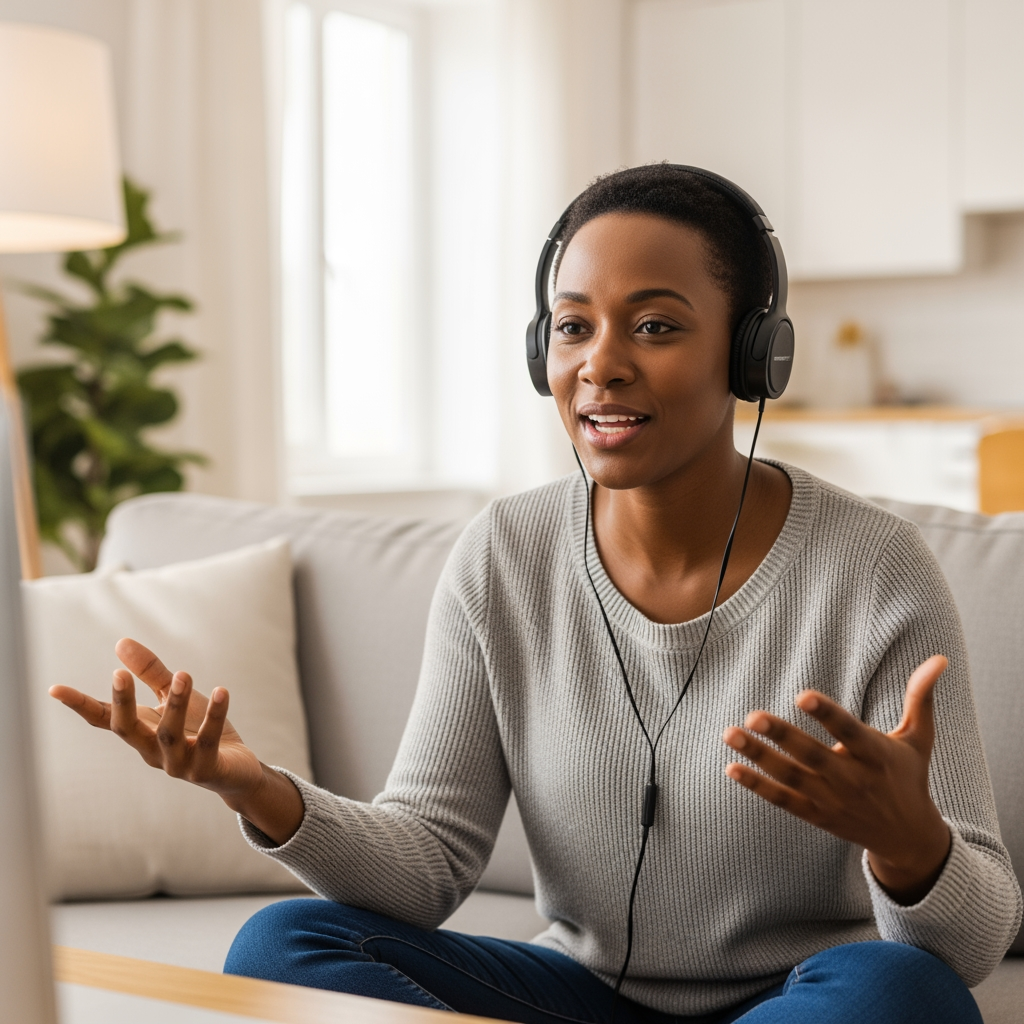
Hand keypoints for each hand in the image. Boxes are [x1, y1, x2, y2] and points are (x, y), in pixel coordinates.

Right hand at [49, 638, 303, 844]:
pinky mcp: (207, 770)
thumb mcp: (175, 697)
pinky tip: (222, 691)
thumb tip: (121, 642)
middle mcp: (153, 751)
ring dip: (176, 704)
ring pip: (170, 734)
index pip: (105, 719)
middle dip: (123, 703)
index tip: (54, 688)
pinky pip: (209, 742)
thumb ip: (151, 673)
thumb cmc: (200, 730)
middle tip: (117, 673)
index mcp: (142, 733)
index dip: (80, 705)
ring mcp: (179, 764)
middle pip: (129, 729)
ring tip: (183, 673)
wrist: (236, 771)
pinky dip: (215, 717)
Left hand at [722, 655, 951, 904]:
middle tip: (752, 716)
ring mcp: (831, 800)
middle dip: (782, 736)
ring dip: (758, 757)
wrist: (909, 838)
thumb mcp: (919, 739)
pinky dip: (756, 786)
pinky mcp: (816, 816)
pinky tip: (731, 768)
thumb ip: (920, 698)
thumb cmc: (908, 777)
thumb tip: (939, 659)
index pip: (849, 731)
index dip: (827, 714)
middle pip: (812, 756)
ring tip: (730, 733)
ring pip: (790, 777)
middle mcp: (852, 779)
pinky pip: (782, 800)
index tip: (802, 696)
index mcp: (876, 755)